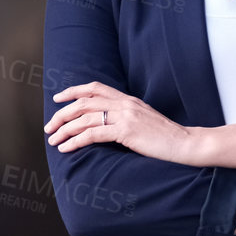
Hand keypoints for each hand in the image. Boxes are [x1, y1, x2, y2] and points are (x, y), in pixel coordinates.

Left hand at [45, 81, 195, 160]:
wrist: (186, 144)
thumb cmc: (167, 138)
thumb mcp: (144, 121)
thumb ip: (126, 118)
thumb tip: (108, 125)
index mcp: (128, 99)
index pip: (95, 88)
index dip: (73, 91)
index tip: (58, 98)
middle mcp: (124, 104)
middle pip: (83, 103)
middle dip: (62, 114)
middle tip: (49, 127)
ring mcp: (125, 116)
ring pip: (84, 119)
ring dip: (64, 130)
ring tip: (53, 140)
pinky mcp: (126, 131)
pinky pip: (93, 134)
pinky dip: (75, 141)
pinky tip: (66, 148)